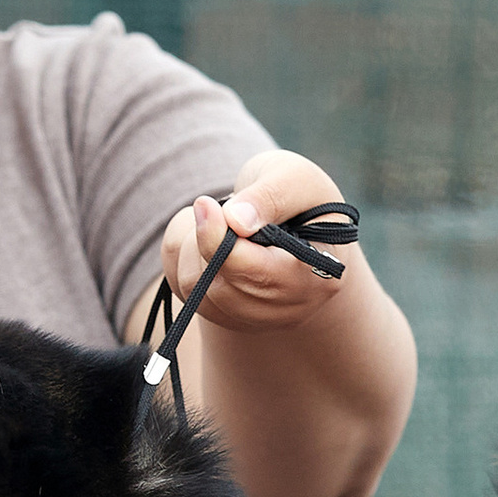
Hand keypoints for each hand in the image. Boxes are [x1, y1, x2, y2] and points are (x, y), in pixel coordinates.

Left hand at [159, 151, 352, 336]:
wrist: (294, 222)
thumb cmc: (299, 198)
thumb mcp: (295, 178)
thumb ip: (270, 195)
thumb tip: (235, 221)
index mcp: (317, 277)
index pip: (257, 274)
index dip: (221, 242)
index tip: (204, 204)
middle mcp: (289, 309)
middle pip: (220, 287)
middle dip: (204, 239)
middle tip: (211, 206)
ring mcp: (255, 319)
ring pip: (194, 290)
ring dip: (189, 245)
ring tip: (216, 220)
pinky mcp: (225, 318)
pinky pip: (181, 289)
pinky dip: (180, 256)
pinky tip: (205, 239)